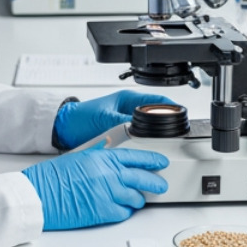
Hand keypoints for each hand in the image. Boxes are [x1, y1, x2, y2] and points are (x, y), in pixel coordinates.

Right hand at [23, 147, 170, 230]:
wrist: (39, 194)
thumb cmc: (52, 177)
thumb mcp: (79, 157)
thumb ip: (100, 158)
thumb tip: (114, 158)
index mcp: (103, 158)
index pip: (137, 157)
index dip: (153, 160)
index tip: (161, 162)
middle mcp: (109, 174)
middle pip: (143, 178)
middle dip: (155, 183)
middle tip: (160, 185)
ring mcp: (108, 194)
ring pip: (136, 198)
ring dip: (137, 200)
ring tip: (134, 200)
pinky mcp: (103, 212)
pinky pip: (124, 214)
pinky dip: (124, 213)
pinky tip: (119, 210)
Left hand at [54, 91, 179, 148]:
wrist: (64, 128)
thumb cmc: (81, 117)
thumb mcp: (106, 119)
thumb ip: (124, 123)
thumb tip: (140, 129)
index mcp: (128, 98)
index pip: (158, 100)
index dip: (172, 107)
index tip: (182, 116)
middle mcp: (129, 108)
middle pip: (156, 115)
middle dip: (166, 123)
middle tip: (177, 133)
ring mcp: (126, 120)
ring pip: (148, 127)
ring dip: (154, 135)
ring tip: (164, 142)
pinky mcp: (121, 131)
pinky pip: (138, 136)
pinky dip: (144, 141)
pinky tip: (147, 148)